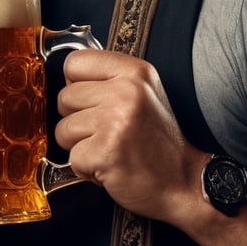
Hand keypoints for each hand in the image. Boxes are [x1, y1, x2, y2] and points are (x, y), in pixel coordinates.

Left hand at [55, 49, 206, 221]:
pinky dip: (86, 168)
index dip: (76, 85)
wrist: (183, 182)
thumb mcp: (142, 94)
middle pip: (64, 97)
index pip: (75, 63)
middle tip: (108, 132)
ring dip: (80, 146)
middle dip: (78, 120)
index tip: (94, 102)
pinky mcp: (106, 151)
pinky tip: (111, 165)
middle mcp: (126, 91)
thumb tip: (66, 79)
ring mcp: (115, 120)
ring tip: (110, 148)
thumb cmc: (159, 143)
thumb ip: (107, 80)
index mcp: (134, 71)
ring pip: (62, 129)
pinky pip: (72, 158)